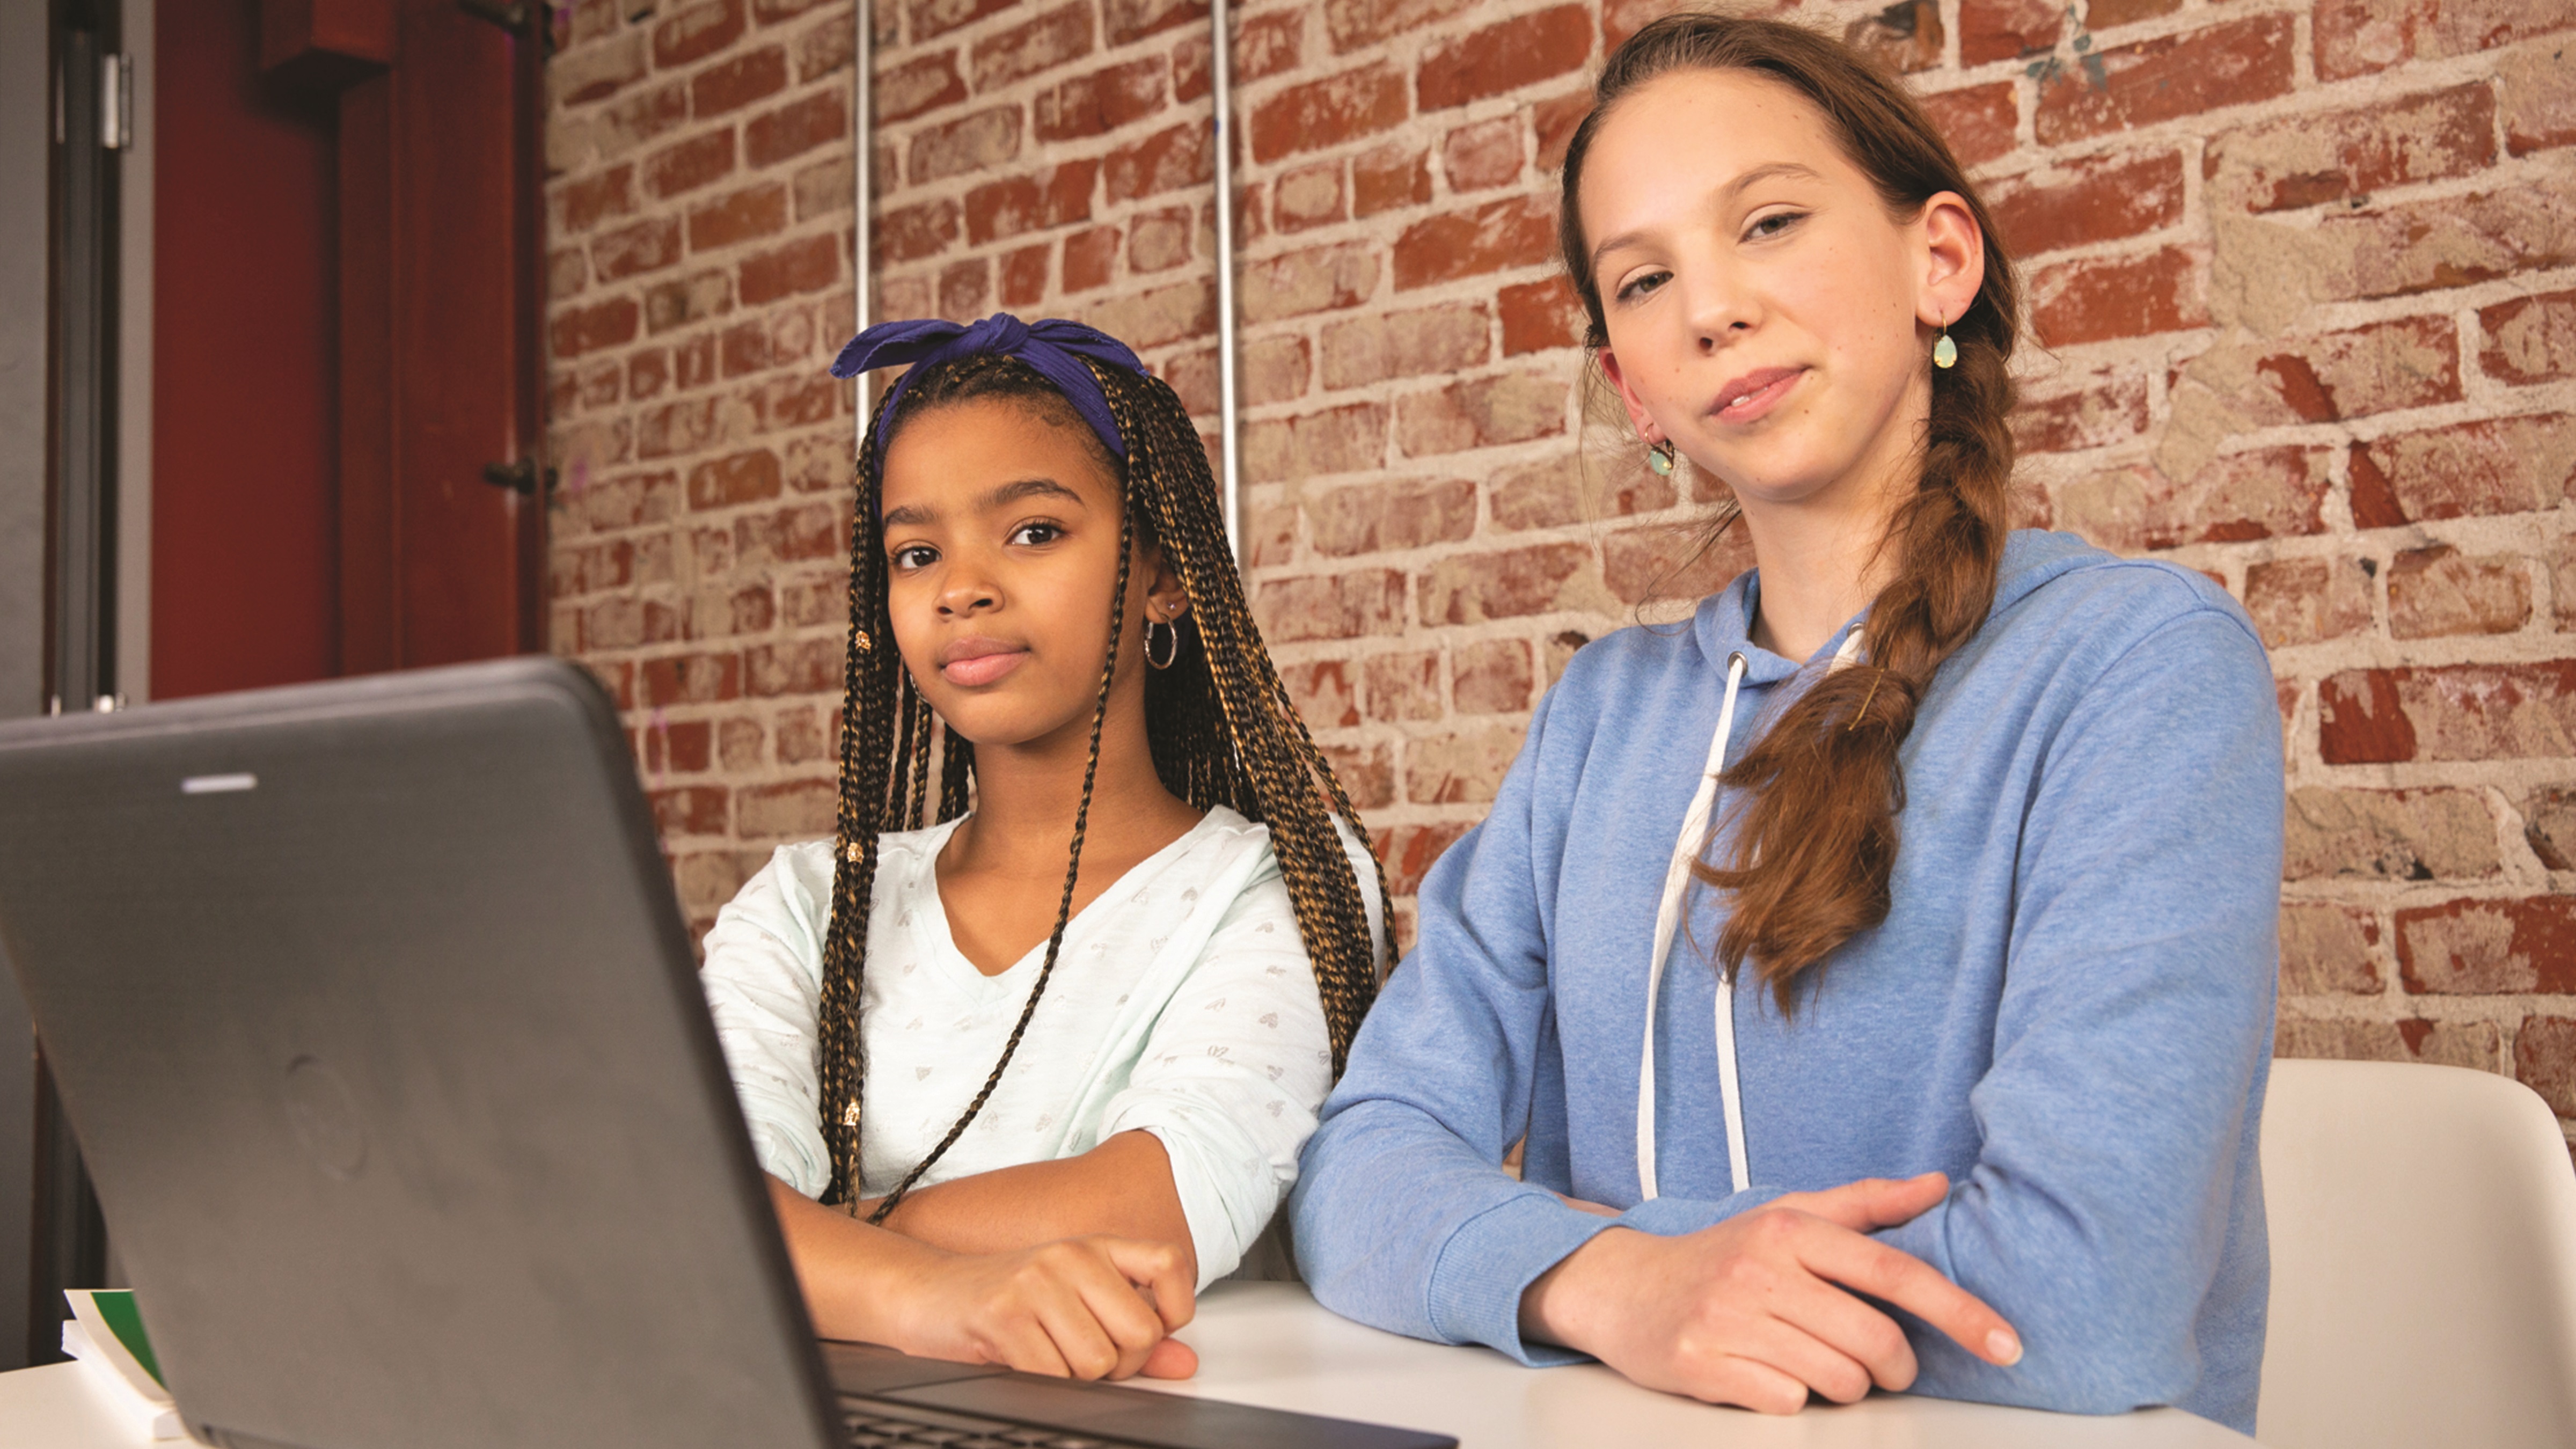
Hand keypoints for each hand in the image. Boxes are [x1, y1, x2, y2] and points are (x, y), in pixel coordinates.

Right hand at [887, 1235, 1199, 1381]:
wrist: (928, 1293)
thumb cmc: (1006, 1301)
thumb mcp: (1075, 1304)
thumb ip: (1130, 1331)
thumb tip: (1184, 1363)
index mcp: (1095, 1247)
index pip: (1169, 1263)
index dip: (1174, 1308)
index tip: (1155, 1328)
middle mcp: (1071, 1256)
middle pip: (1140, 1333)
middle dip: (1119, 1365)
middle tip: (1083, 1356)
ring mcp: (1037, 1283)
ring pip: (1098, 1363)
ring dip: (1075, 1378)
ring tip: (1046, 1354)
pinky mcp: (1005, 1315)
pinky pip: (1053, 1377)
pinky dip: (1042, 1383)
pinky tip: (1022, 1360)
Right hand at [1520, 1172, 2019, 1413]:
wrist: (1623, 1289)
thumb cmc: (1720, 1256)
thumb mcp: (1788, 1217)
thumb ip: (1865, 1204)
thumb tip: (1938, 1184)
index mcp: (1791, 1231)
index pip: (1894, 1273)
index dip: (1958, 1310)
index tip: (2006, 1342)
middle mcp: (1760, 1270)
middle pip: (1873, 1341)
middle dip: (1892, 1365)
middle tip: (1881, 1364)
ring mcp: (1729, 1317)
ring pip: (1836, 1379)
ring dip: (1842, 1385)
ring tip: (1813, 1362)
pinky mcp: (1703, 1363)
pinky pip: (1786, 1402)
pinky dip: (1790, 1397)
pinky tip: (1767, 1372)